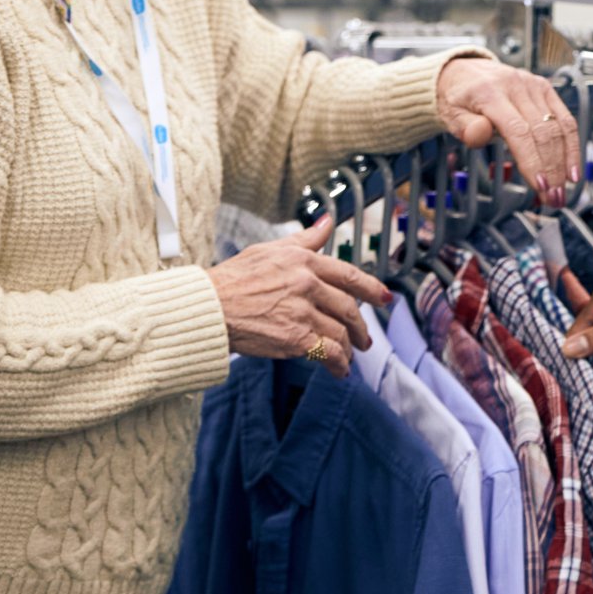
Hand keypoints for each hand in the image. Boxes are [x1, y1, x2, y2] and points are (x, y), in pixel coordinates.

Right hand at [207, 215, 390, 377]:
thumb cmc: (232, 279)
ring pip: (341, 331)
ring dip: (350, 347)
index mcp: (304, 261)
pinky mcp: (295, 338)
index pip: (349, 275)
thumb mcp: (269, 249)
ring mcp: (303, 312)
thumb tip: (327, 223)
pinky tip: (339, 370)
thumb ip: (304, 240)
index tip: (385, 298)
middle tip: (364, 337)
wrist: (208, 308)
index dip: (372, 288)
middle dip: (361, 326)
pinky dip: (338, 363)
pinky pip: (329, 352)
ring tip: (351, 355)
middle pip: (349, 307)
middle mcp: (308, 284)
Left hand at [435, 55, 580, 202]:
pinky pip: (566, 120)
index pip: (518, 131)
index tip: (540, 186)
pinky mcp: (546, 89)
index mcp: (491, 93)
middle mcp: (517, 86)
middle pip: (543, 132)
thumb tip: (479, 134)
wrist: (466, 72)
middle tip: (553, 198)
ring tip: (561, 192)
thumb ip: (465, 127)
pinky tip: (573, 169)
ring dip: (564, 163)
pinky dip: (573, 147)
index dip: (532, 160)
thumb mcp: (451, 113)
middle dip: (551, 169)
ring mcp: (534, 86)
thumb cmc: (459, 97)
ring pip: (559, 127)